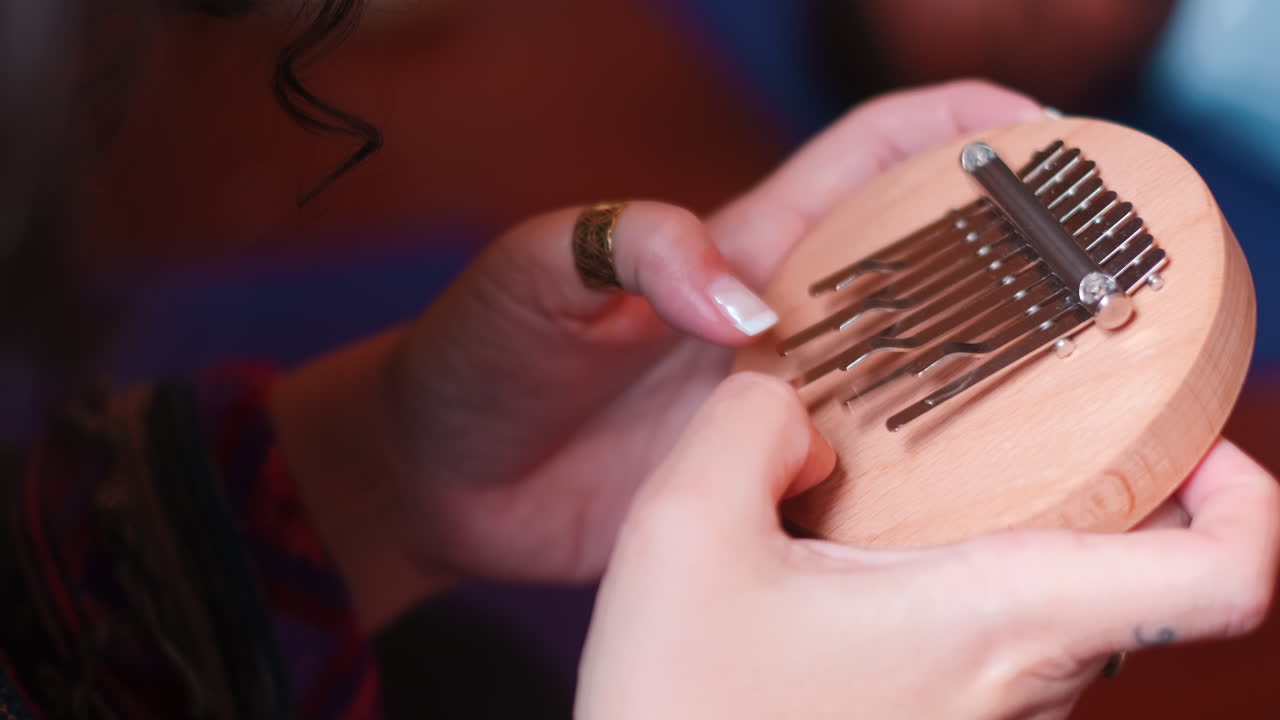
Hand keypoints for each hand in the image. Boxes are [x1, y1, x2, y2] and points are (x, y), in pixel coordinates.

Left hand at [271, 81, 1045, 625]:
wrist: (442, 475)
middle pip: (930, 272)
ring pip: (919, 385)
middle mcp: (787, 322)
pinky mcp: (766, 489)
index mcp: (746, 243)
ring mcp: (784, 409)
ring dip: (991, 390)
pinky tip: (976, 518)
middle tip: (1108, 297)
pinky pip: (866, 487)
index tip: (1052, 138)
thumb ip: (640, 254)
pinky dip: (922, 495)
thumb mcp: (539, 268)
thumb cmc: (482, 350)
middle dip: (1020, 264)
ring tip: (1082, 413)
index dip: (965, 127)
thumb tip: (752, 307)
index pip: (876, 158)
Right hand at [576, 373, 1279, 719]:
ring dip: (1012, 535)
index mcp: (1002, 620)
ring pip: (1059, 612)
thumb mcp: (684, 529)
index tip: (1198, 438)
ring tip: (907, 490)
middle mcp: (1023, 687)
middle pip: (1135, 574)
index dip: (1248, 498)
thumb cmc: (683, 708)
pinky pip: (997, 652)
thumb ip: (747, 423)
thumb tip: (795, 411)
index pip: (1222, 580)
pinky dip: (961, 587)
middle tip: (1011, 419)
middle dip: (1091, 482)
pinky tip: (859, 565)